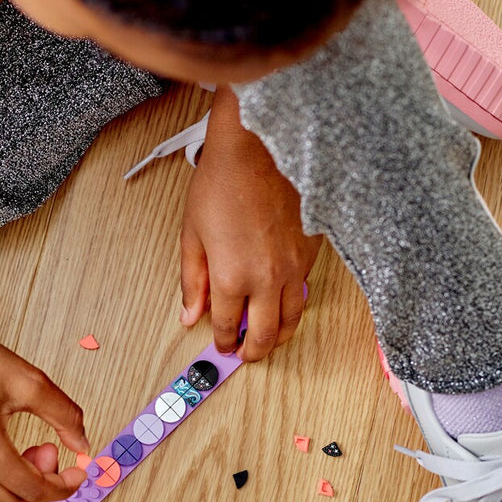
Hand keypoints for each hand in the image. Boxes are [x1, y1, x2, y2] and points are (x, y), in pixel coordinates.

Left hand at [180, 87, 321, 360]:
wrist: (258, 147)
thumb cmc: (223, 181)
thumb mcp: (192, 234)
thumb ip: (192, 281)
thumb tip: (190, 315)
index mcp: (232, 276)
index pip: (227, 326)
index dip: (222, 340)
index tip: (221, 344)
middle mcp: (267, 278)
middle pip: (264, 334)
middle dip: (253, 351)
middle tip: (245, 353)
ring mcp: (294, 267)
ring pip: (292, 319)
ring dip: (278, 335)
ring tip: (267, 337)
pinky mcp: (311, 252)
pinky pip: (305, 290)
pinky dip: (293, 303)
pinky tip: (282, 299)